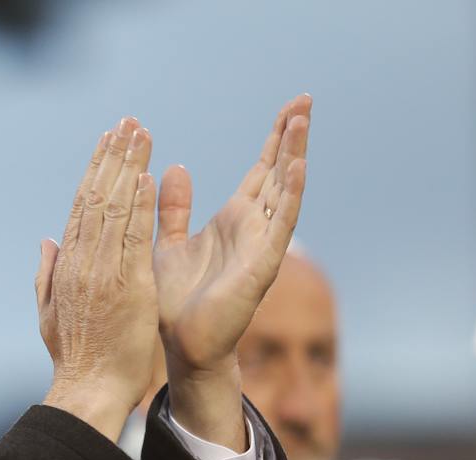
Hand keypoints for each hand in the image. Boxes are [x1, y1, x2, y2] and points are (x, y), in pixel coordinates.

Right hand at [38, 117, 159, 440]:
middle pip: (97, 198)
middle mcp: (82, 262)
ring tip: (141, 134)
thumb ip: (46, 275)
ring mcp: (104, 273)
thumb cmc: (75, 358)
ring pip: (115, 209)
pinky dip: (140, 206)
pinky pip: (134, 238)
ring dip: (129, 168)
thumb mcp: (50, 314)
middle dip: (113, 157)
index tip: (107, 143)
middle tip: (127, 123)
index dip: (95, 172)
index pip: (81, 208)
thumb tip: (45, 241)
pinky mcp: (128, 286)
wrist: (89, 389)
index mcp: (67, 266)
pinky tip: (147, 177)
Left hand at [153, 95, 310, 448]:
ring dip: (294, 156)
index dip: (275, 140)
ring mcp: (261, 246)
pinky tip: (297, 168)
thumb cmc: (176, 303)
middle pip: (279, 173)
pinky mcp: (260, 266)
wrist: (182, 346)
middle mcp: (253, 229)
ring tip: (302, 120)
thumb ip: (175, 209)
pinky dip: (290, 196)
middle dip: (291, 137)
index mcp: (234, 221)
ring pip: (284, 192)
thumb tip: (175, 168)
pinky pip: (279, 226)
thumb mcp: (169, 243)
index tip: (290, 108)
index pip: (261, 171)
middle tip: (305, 98)